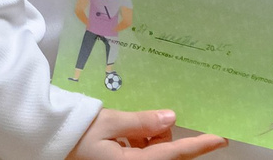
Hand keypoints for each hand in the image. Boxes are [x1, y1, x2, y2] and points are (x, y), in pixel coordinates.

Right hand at [70, 109, 224, 158]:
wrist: (52, 145)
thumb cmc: (76, 133)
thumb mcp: (107, 122)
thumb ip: (140, 121)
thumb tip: (170, 118)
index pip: (175, 153)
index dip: (200, 144)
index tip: (221, 138)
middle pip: (168, 152)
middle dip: (163, 135)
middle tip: (144, 121)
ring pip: (158, 153)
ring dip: (150, 139)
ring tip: (125, 130)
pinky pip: (146, 155)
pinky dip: (140, 144)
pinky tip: (122, 138)